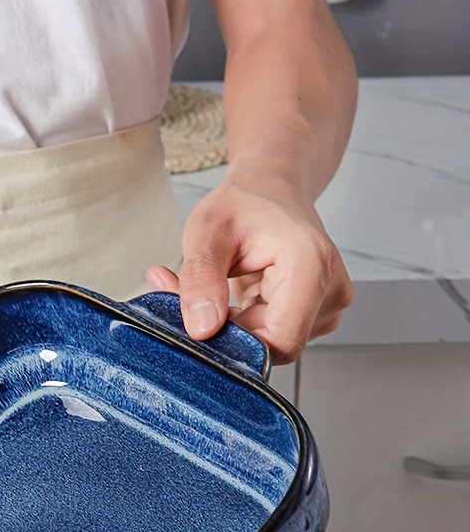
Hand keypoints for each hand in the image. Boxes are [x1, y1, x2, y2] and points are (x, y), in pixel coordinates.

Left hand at [146, 170, 352, 363]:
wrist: (271, 187)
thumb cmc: (243, 202)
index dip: (236, 342)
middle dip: (228, 330)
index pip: (279, 343)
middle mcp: (332, 290)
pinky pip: (277, 335)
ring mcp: (330, 304)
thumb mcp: (205, 233)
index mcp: (310, 266)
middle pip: (274, 344)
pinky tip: (239, 293)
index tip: (203, 317)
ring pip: (272, 343)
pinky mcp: (320, 313)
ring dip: (235, 325)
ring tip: (222, 285)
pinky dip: (248, 322)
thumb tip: (202, 330)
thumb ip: (199, 280)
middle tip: (199, 296)